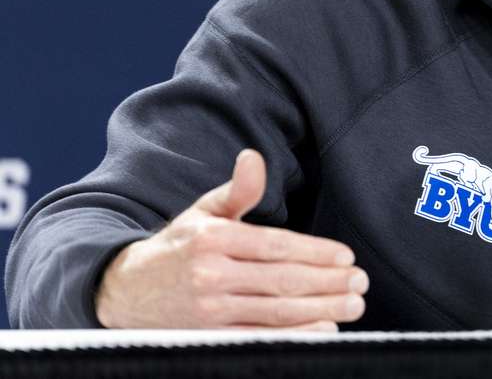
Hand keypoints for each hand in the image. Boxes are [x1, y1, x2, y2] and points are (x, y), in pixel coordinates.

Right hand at [95, 149, 366, 329]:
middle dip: (328, 283)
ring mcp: (210, 311)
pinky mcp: (209, 338)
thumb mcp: (203, 213)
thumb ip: (236, 191)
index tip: (347, 257)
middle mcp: (211, 275)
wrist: (125, 291)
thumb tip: (253, 158)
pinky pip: (260, 338)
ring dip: (321, 310)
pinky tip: (323, 331)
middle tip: (361, 283)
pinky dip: (295, 336)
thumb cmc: (177, 247)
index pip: (276, 246)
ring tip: (353, 306)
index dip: (316, 253)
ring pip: (276, 312)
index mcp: (214, 240)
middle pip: (282, 280)